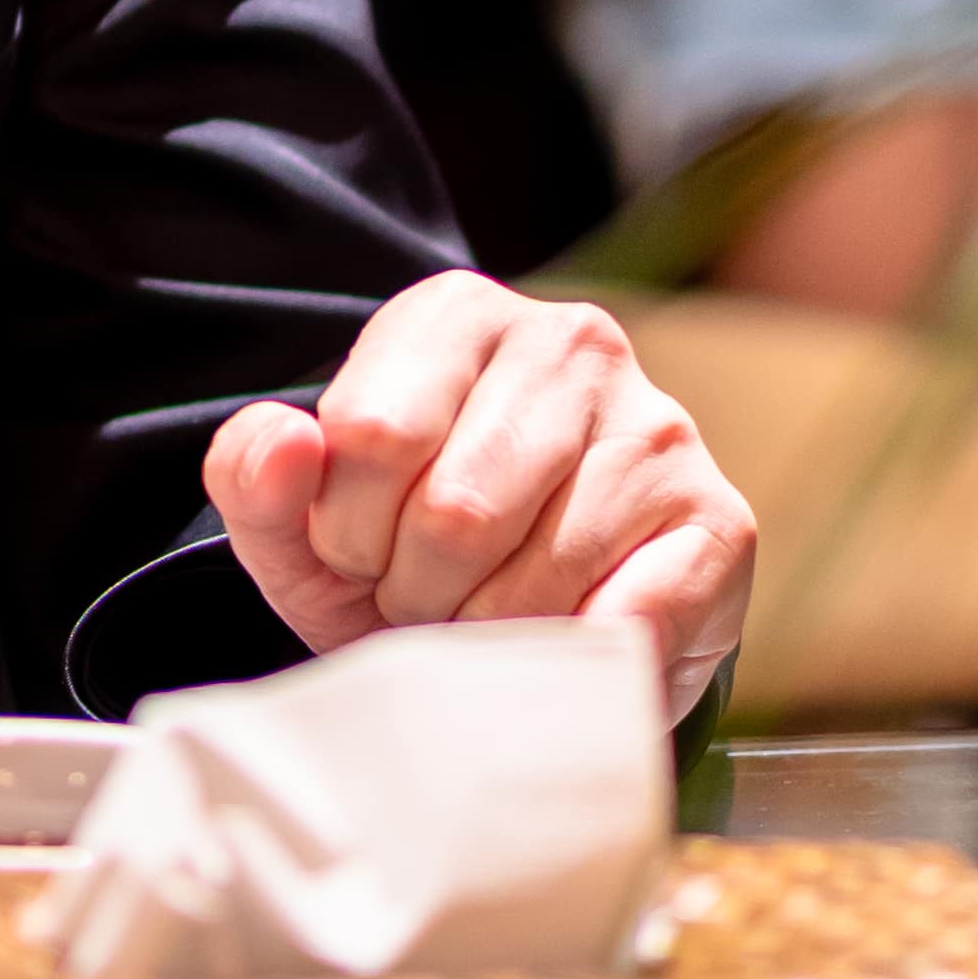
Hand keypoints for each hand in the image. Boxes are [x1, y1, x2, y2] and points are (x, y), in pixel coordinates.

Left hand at [208, 275, 752, 718]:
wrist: (529, 625)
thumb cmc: (406, 556)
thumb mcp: (302, 526)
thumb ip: (256, 480)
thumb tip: (286, 440)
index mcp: (453, 316)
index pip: (371, 434)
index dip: (346, 532)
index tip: (360, 551)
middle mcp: (568, 342)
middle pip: (454, 510)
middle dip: (416, 593)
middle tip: (426, 601)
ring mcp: (657, 423)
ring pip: (538, 573)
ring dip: (489, 636)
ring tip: (485, 619)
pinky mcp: (720, 517)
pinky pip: (628, 619)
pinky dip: (572, 662)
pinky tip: (558, 646)